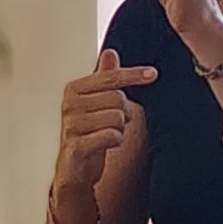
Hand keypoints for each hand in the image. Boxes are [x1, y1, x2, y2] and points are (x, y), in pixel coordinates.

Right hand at [56, 48, 156, 193]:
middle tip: (114, 122)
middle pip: (117, 98)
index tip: (153, 73)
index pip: (110, 77)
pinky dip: (115, 141)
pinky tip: (105, 145)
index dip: (133, 75)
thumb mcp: (96, 104)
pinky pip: (112, 135)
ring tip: (107, 134)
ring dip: (119, 128)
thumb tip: (110, 53)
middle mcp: (69, 105)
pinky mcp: (76, 145)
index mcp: (73, 90)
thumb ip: (104, 79)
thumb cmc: (86, 134)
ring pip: (117, 117)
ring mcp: (71, 125)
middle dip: (123, 112)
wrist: (73, 170)